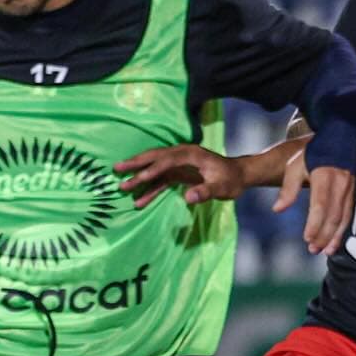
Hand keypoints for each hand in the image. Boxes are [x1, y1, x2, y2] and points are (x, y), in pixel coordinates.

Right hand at [113, 144, 246, 209]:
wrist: (239, 176)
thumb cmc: (231, 180)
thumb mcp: (222, 188)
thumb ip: (206, 192)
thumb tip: (188, 197)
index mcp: (191, 154)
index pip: (168, 160)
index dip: (153, 168)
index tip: (139, 177)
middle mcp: (182, 155)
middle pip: (155, 158)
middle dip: (136, 164)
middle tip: (117, 169)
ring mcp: (179, 164)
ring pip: (154, 168)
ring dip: (138, 176)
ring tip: (121, 184)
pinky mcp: (178, 173)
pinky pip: (160, 180)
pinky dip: (150, 189)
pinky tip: (139, 201)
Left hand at [270, 146, 353, 254]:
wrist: (340, 138)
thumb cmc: (314, 154)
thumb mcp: (295, 166)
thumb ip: (288, 188)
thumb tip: (277, 209)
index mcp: (324, 178)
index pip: (320, 206)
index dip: (314, 224)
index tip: (307, 238)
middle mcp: (340, 185)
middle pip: (333, 216)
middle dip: (323, 236)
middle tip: (313, 249)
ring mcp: (351, 189)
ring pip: (345, 218)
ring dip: (335, 237)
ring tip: (325, 251)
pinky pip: (352, 214)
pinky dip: (345, 230)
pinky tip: (338, 240)